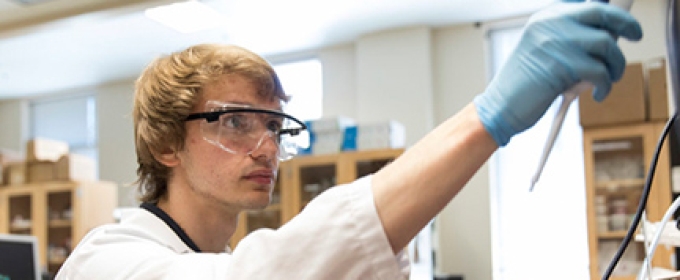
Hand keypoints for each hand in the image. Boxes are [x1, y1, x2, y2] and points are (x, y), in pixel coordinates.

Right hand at [473, 2, 641, 145]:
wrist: (500, 107)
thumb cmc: (523, 85)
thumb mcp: (543, 52)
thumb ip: (570, 40)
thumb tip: (608, 36)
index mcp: (545, 18)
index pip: (589, 5)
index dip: (612, 14)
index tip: (624, 24)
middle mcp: (550, 24)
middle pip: (601, 14)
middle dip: (626, 25)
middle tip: (636, 36)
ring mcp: (556, 43)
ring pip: (606, 45)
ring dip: (615, 65)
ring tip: (608, 79)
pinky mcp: (562, 65)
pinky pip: (600, 71)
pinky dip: (605, 85)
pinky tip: (598, 93)